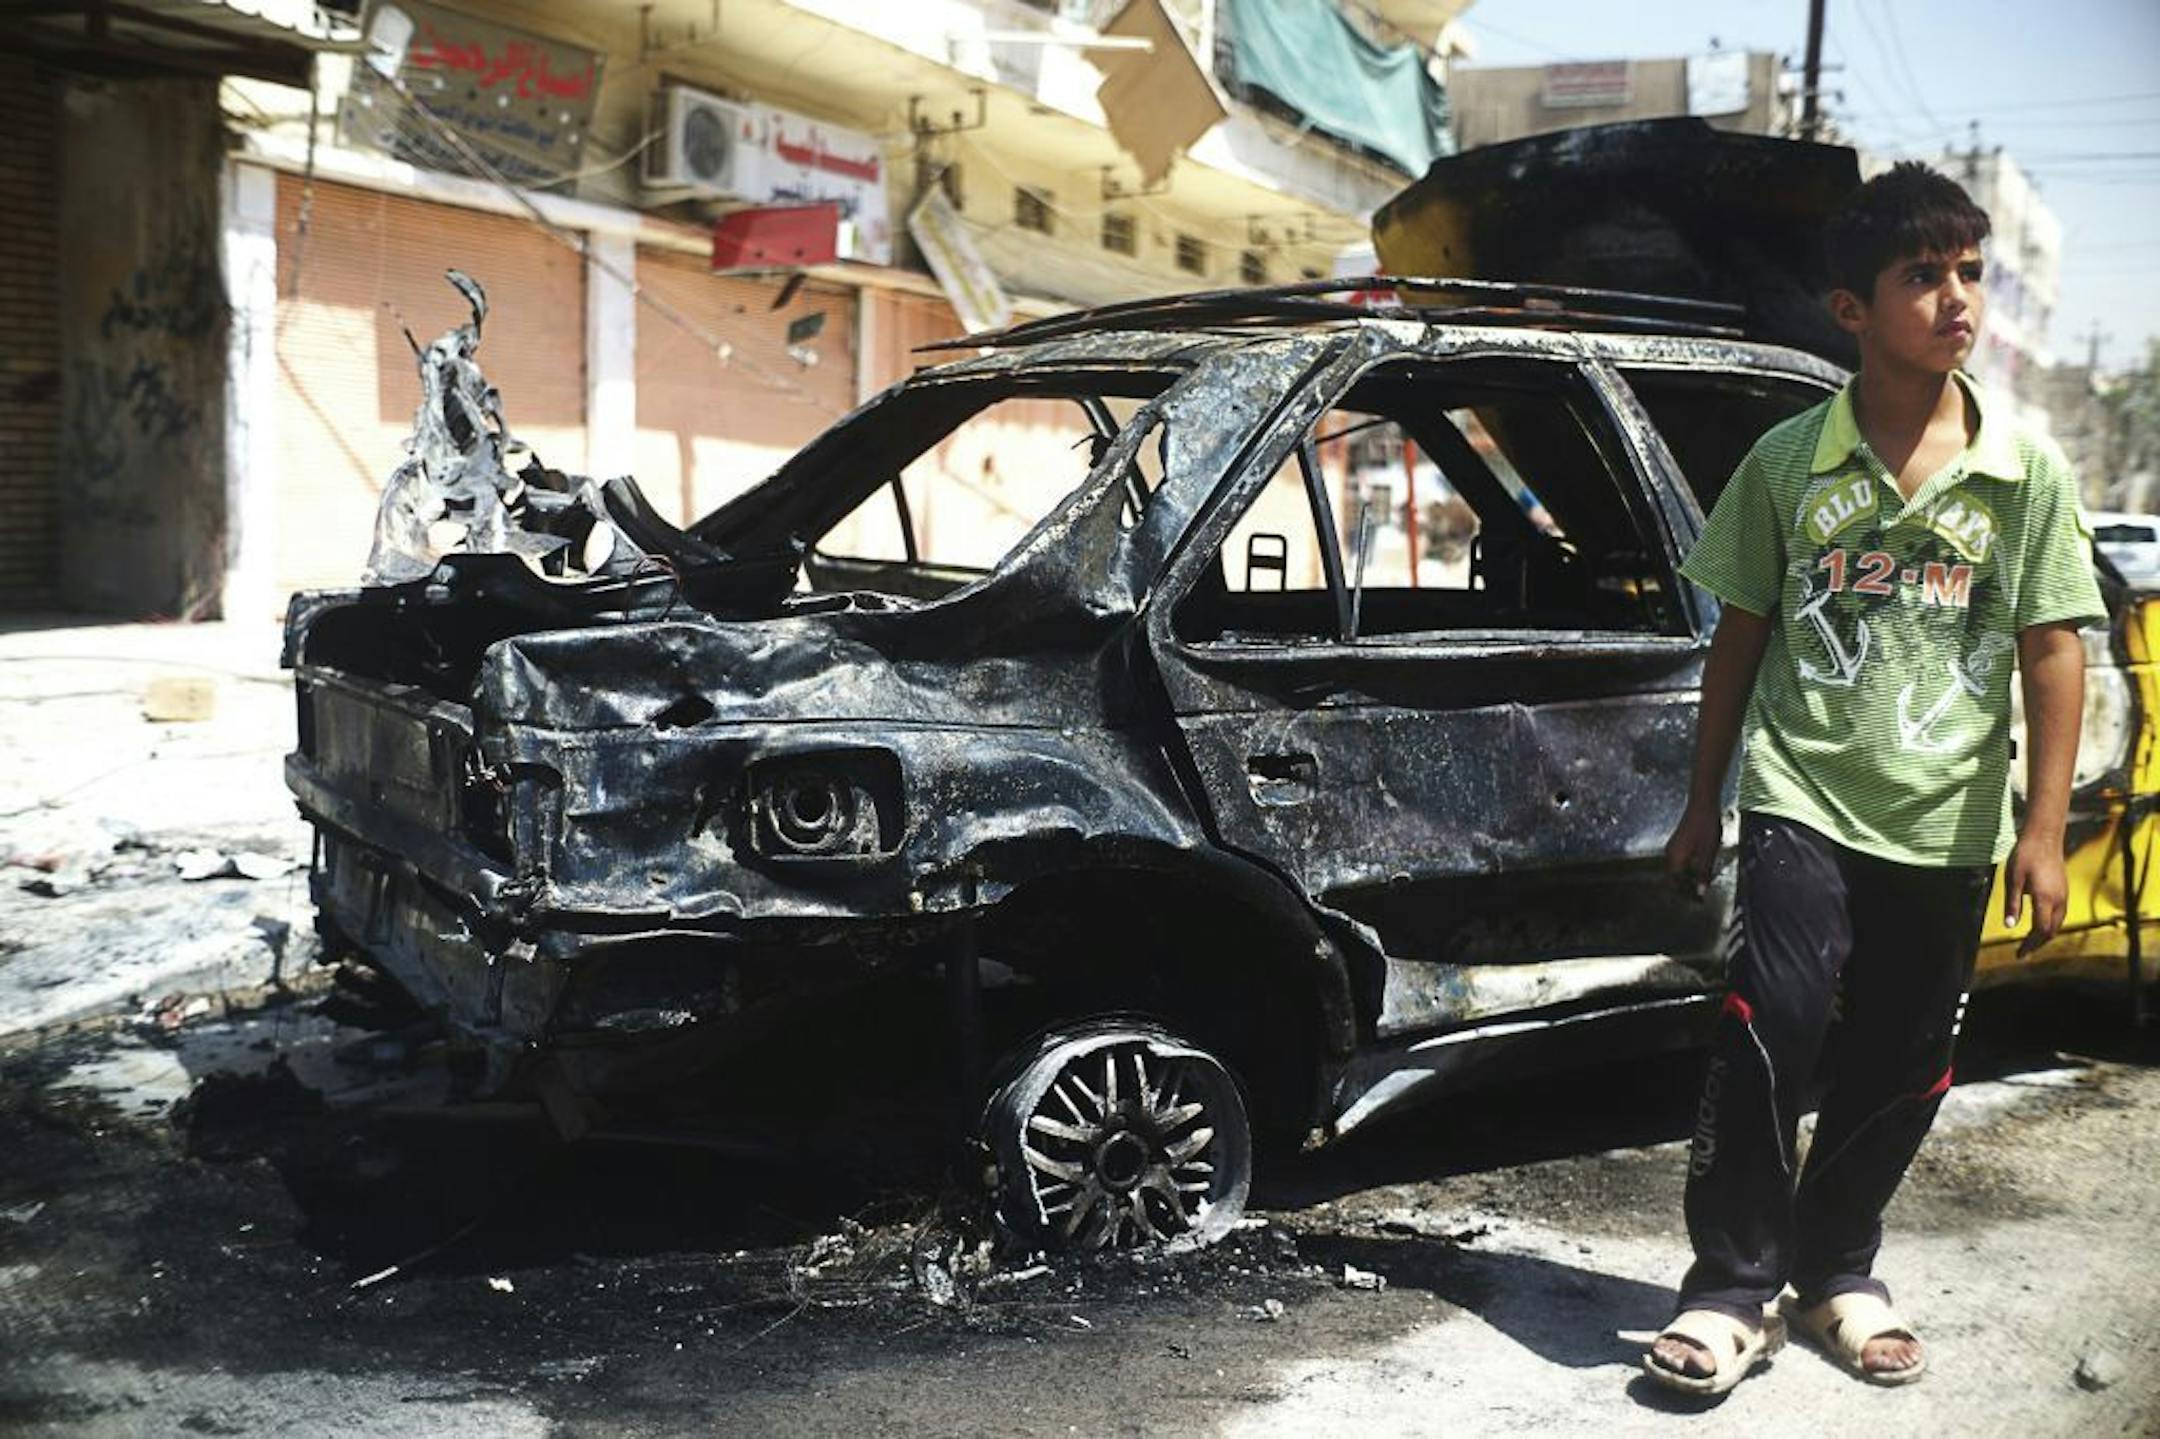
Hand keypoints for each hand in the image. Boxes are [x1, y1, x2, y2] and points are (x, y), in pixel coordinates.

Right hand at [1664, 801, 1721, 898]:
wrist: (1702, 805)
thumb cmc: (1705, 827)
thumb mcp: (1708, 854)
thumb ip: (1703, 874)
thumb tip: (1700, 892)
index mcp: (1674, 860)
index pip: (1675, 884)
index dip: (1685, 894)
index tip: (1697, 900)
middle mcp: (1669, 855)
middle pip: (1674, 877)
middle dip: (1685, 887)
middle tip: (1699, 894)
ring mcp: (1672, 848)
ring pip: (1676, 869)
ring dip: (1687, 877)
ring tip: (1700, 882)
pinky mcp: (1678, 842)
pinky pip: (1679, 861)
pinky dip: (1687, 868)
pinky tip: (1699, 868)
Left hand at [2003, 831, 2067, 956]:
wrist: (2044, 837)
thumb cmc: (2025, 856)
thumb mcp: (2012, 880)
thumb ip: (2012, 904)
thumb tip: (2009, 926)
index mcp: (2045, 899)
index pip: (2041, 930)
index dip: (2030, 944)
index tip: (2020, 954)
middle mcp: (2059, 900)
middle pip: (2051, 930)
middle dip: (2038, 943)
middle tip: (2024, 952)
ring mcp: (2064, 894)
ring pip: (2058, 923)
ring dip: (2045, 935)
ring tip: (2031, 943)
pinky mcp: (2064, 890)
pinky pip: (2060, 914)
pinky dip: (2050, 924)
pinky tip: (2040, 925)